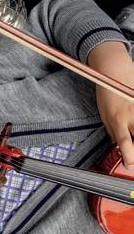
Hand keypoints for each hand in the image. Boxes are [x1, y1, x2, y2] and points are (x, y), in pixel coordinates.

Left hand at [88, 40, 133, 168]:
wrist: (114, 69)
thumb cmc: (108, 93)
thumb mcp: (104, 115)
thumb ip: (112, 130)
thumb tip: (118, 144)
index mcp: (118, 120)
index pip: (125, 143)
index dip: (129, 156)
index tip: (130, 164)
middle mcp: (132, 113)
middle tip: (133, 156)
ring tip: (132, 136)